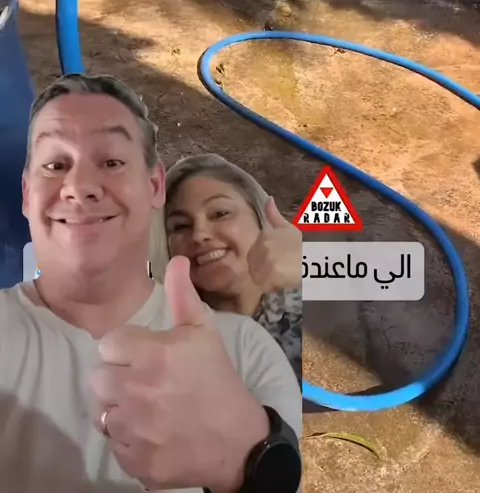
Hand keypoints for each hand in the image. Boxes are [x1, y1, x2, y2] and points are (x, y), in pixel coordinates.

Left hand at [90, 256, 268, 490]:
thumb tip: (176, 259)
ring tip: (146, 409)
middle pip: (97, 378)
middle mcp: (139, 391)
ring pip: (102, 413)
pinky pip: (114, 445)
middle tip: (141, 382)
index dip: (125, 349)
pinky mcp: (135, 462)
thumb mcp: (203, 332)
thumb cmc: (218, 379)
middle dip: (116, 378)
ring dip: (120, 410)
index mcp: (154, 355)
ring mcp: (135, 430)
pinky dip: (128, 441)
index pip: (108, 344)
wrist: (239, 442)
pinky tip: (151, 434)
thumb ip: (183, 295)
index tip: (143, 356)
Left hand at [247, 198, 301, 291]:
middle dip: (262, 269)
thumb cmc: (305, 243)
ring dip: (266, 279)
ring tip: (281, 276)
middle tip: (278, 271)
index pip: (252, 253)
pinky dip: (271, 287)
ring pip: (256, 275)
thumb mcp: (288, 227)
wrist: (317, 257)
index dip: (262, 260)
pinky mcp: (271, 274)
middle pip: (252, 264)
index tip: (274, 263)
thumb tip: (268, 199)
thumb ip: (274, 215)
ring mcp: (266, 259)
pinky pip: (263, 285)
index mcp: (265, 234)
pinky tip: (282, 282)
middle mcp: (263, 245)